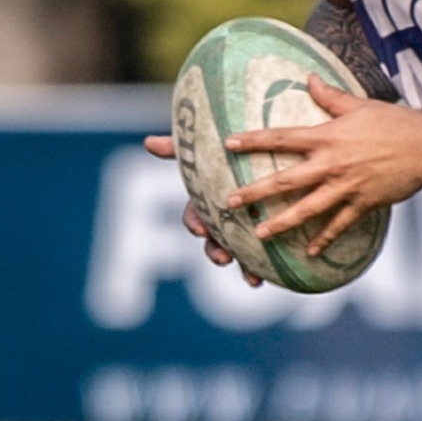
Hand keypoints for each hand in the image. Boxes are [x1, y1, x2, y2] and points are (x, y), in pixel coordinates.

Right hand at [142, 134, 264, 285]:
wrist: (273, 153)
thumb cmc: (234, 150)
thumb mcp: (209, 147)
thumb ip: (181, 148)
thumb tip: (148, 142)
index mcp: (207, 202)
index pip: (194, 217)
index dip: (195, 224)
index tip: (200, 230)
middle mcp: (223, 220)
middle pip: (214, 242)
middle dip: (216, 252)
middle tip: (223, 259)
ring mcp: (245, 230)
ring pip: (240, 255)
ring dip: (244, 269)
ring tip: (252, 279)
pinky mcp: (268, 234)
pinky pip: (265, 256)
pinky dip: (267, 268)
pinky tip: (273, 277)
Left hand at [224, 77, 421, 253]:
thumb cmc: (395, 122)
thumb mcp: (359, 105)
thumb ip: (330, 96)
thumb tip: (308, 78)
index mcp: (327, 137)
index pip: (281, 138)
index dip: (253, 141)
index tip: (229, 144)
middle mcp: (331, 164)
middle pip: (285, 181)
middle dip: (255, 192)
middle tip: (230, 202)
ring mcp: (346, 187)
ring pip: (306, 209)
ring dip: (281, 223)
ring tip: (260, 234)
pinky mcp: (363, 203)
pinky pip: (338, 225)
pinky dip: (324, 239)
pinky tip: (310, 252)